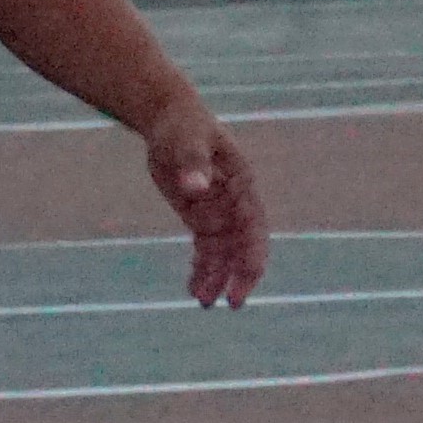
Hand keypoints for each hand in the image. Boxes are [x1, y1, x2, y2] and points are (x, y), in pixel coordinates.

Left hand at [145, 101, 266, 305]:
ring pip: (223, 252)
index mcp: (242, 185)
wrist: (169, 119)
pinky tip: (192, 288)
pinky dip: (201, 268)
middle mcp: (234, 202)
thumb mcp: (187, 142)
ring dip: (216, 277)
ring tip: (202, 302)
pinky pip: (205, 247)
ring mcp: (218, 210)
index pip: (253, 228)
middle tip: (231, 304)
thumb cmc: (183, 126)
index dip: (252, 256)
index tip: (245, 282)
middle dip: (239, 275)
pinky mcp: (199, 214)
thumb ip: (193, 165)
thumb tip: (196, 189)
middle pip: (243, 246)